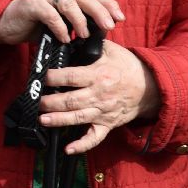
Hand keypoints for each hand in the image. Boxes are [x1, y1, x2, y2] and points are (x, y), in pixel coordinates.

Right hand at [0, 0, 123, 45]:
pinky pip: (50, 15)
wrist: (8, 25)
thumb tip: (102, 32)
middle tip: (109, 26)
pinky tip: (64, 38)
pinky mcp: (31, 4)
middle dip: (99, 11)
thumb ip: (79, 21)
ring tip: (84, 35)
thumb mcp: (62, 22)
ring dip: (79, 20)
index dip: (108, 5)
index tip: (120, 18)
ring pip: (68, 3)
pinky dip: (60, 28)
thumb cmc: (37, 24)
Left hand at [37, 41, 158, 154]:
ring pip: (78, 118)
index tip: (41, 76)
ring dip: (59, 120)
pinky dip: (82, 145)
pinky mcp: (107, 124)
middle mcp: (99, 95)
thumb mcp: (110, 50)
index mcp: (98, 75)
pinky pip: (94, 137)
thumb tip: (69, 38)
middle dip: (51, 101)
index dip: (54, 77)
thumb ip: (89, 45)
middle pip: (71, 100)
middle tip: (36, 101)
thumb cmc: (127, 66)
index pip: (71, 77)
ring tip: (42, 120)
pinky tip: (68, 149)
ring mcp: (103, 112)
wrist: (151, 87)